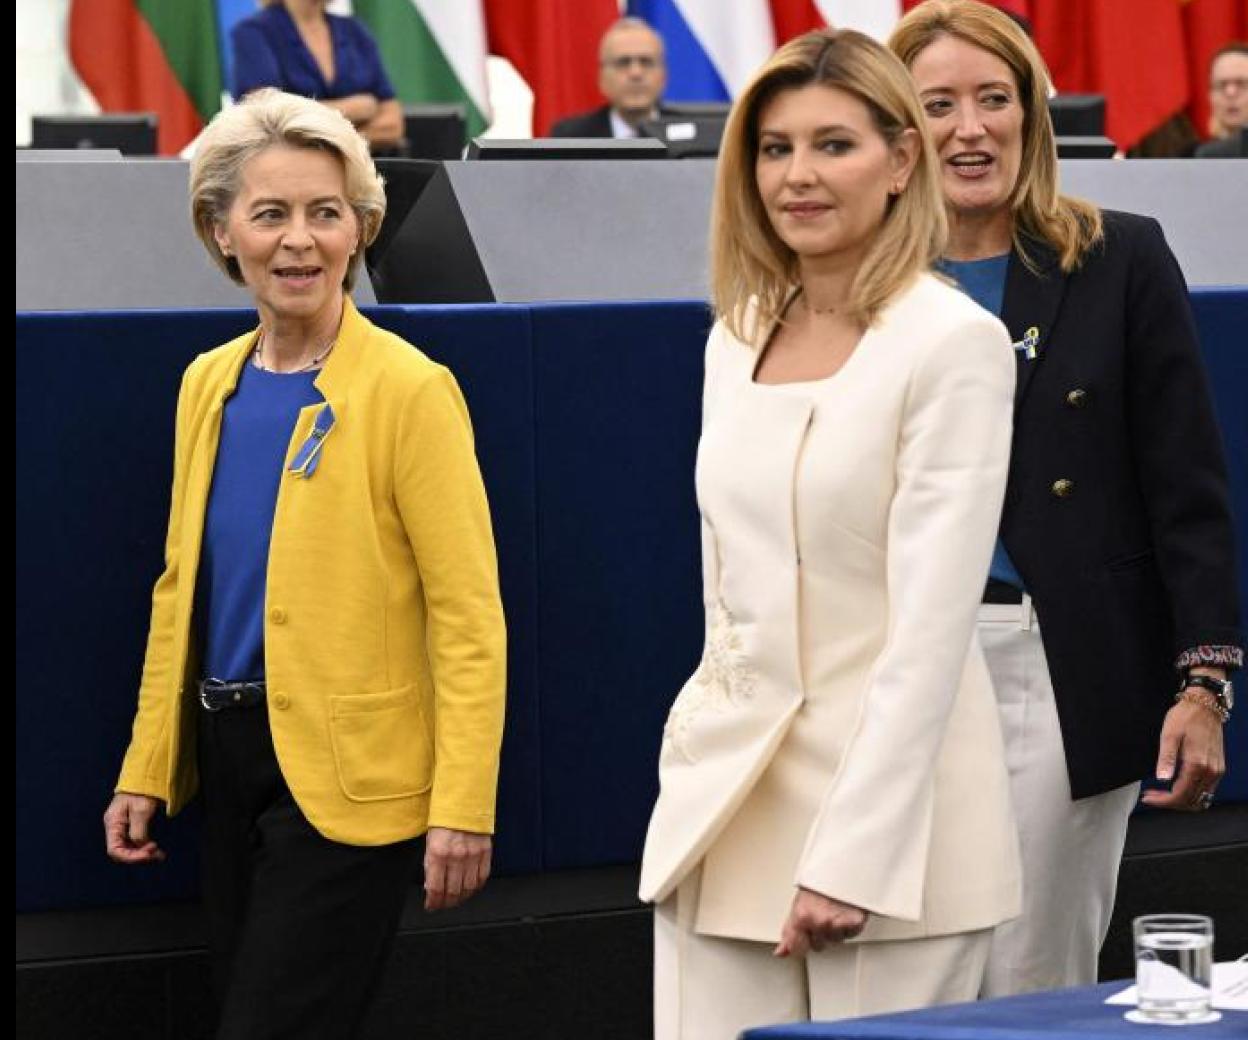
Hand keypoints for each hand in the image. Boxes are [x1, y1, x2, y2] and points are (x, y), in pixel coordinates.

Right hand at [103, 792, 165, 863]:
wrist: (146, 775)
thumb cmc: (142, 791)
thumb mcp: (141, 810)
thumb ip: (138, 831)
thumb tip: (140, 846)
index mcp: (113, 824)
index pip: (114, 850)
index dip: (130, 856)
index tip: (148, 854)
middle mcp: (115, 828)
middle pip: (122, 851)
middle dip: (139, 855)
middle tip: (157, 854)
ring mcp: (123, 827)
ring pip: (130, 848)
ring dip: (144, 853)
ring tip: (159, 855)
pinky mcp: (132, 825)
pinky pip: (136, 841)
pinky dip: (145, 846)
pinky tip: (156, 850)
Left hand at [423, 827, 491, 910]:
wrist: (463, 803)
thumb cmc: (444, 820)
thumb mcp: (429, 842)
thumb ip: (430, 865)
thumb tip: (430, 886)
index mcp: (438, 853)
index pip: (436, 888)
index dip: (433, 902)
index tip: (431, 905)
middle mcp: (456, 856)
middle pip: (452, 892)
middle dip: (446, 903)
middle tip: (443, 905)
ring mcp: (473, 855)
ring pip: (468, 888)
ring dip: (461, 898)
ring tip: (456, 899)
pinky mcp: (485, 852)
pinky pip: (482, 877)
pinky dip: (476, 887)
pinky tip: (470, 888)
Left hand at [775, 888, 867, 957]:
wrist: (843, 864)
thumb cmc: (820, 879)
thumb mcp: (799, 902)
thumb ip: (790, 931)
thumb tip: (781, 952)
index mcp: (801, 916)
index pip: (797, 948)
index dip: (800, 945)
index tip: (802, 940)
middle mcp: (819, 922)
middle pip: (818, 945)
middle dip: (820, 934)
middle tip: (822, 913)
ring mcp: (838, 923)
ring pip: (835, 940)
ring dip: (836, 929)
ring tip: (835, 909)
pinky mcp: (855, 923)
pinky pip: (851, 934)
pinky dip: (851, 925)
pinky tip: (846, 910)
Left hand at [1140, 695, 1224, 811]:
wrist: (1205, 705)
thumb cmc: (1185, 717)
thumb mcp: (1169, 735)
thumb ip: (1166, 759)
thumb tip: (1162, 779)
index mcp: (1198, 765)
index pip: (1180, 795)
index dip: (1163, 801)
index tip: (1148, 798)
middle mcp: (1211, 771)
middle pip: (1192, 801)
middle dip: (1170, 803)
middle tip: (1152, 796)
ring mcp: (1217, 771)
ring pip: (1201, 798)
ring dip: (1182, 801)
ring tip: (1162, 794)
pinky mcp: (1218, 767)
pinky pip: (1206, 790)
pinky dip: (1192, 793)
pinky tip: (1177, 786)